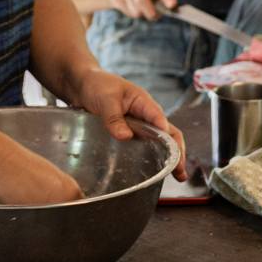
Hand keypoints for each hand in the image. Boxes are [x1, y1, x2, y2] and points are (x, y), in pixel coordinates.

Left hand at [68, 67, 189, 180]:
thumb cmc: (96, 85)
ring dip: (167, 157)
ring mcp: (137, 125)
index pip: (160, 119)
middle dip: (177, 152)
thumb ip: (114, 118)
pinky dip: (151, 157)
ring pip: (157, 142)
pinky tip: (153, 171)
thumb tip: (126, 137)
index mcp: (143, 102)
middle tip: (180, 172)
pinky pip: (142, 145)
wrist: (81, 84)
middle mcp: (144, 115)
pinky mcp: (127, 132)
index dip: (167, 136)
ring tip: (177, 177)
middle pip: (167, 134)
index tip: (172, 152)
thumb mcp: (106, 99)